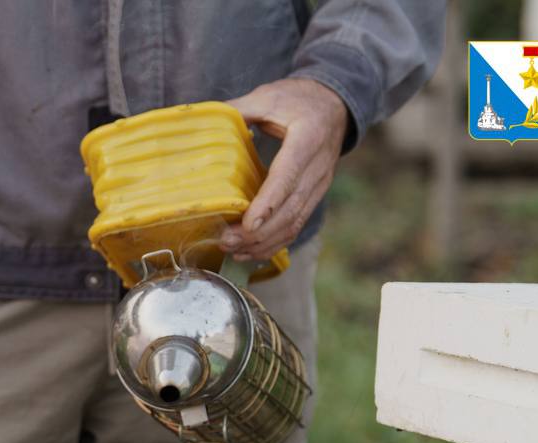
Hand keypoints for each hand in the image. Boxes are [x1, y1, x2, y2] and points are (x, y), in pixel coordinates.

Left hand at [221, 78, 348, 261]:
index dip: (268, 204)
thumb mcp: (269, 96)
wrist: (335, 105)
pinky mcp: (314, 197)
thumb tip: (201, 119)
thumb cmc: (298, 99)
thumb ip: (238, 109)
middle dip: (259, 233)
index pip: (288, 177)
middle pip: (290, 209)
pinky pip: (296, 225)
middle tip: (227, 241)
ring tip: (233, 251)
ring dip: (264, 243)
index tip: (248, 225)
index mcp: (307, 139)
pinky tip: (250, 252)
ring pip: (294, 223)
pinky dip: (274, 243)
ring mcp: (319, 186)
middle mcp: (318, 168)